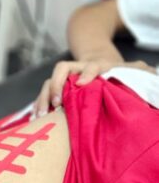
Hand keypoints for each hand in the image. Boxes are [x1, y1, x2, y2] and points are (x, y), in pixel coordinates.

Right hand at [33, 58, 155, 117]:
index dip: (88, 72)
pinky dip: (39, 106)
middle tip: (57, 104)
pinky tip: (35, 120)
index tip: (83, 84)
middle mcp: (78, 69)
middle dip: (57, 85)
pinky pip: (45, 95)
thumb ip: (142, 72)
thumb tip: (153, 74)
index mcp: (98, 65)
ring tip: (41, 116)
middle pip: (62, 70)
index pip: (92, 65)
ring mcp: (66, 79)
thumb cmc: (119, 72)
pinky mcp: (58, 90)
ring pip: (49, 82)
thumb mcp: (133, 70)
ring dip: (44, 98)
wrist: (100, 61)